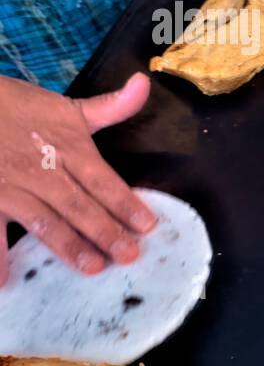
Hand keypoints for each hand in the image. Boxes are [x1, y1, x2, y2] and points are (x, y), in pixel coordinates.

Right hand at [0, 74, 156, 285]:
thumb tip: (144, 83)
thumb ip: (109, 105)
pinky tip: (6, 282)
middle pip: (79, 206)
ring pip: (44, 221)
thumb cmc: (14, 107)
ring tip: (90, 267)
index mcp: (68, 148)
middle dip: (105, 232)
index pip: (103, 180)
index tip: (147, 226)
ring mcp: (11, 187)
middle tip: (129, 256)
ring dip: (68, 246)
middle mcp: (43, 171)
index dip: (126, 203)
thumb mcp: (63, 105)